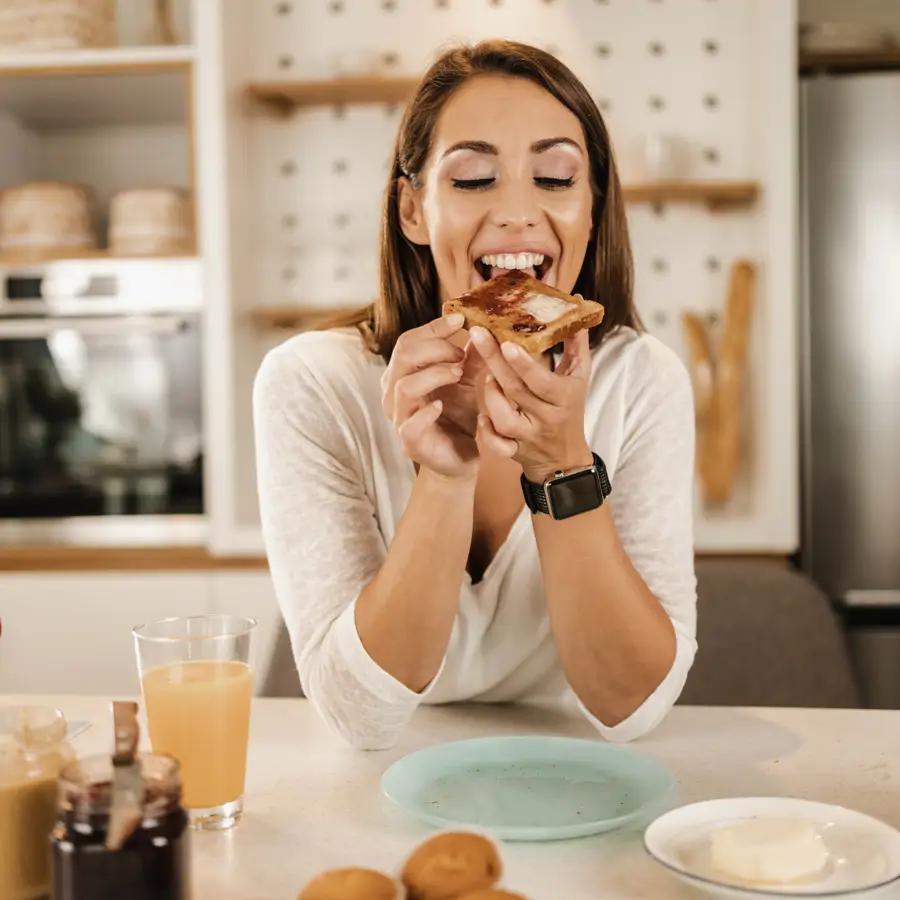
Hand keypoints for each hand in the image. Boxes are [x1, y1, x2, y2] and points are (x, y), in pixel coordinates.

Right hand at [381, 314, 479, 479]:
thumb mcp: (466, 381)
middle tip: (461, 353)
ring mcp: (400, 417)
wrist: (459, 457)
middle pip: (403, 356)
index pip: (409, 341)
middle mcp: (394, 392)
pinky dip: (427, 411)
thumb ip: (470, 357)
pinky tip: (443, 405)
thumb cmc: (457, 416)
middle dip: (436, 348)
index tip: (461, 319)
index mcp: (404, 373)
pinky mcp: (410, 442)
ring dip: (435, 374)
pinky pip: (410, 423)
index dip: (434, 327)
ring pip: (405, 385)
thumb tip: (481, 327)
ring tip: (459, 374)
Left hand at [469, 325, 593, 481]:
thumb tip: (575, 304)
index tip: (506, 342)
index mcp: (563, 397)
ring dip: (491, 396)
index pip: (542, 381)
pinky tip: (481, 417)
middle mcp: (546, 417)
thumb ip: (575, 342)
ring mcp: (529, 435)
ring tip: (487, 377)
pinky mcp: (514, 450)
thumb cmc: (570, 407)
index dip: (524, 364)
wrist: (564, 457)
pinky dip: (486, 432)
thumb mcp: (578, 375)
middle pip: (517, 391)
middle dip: (494, 362)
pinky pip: (497, 446)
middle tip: (477, 334)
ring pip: (504, 419)